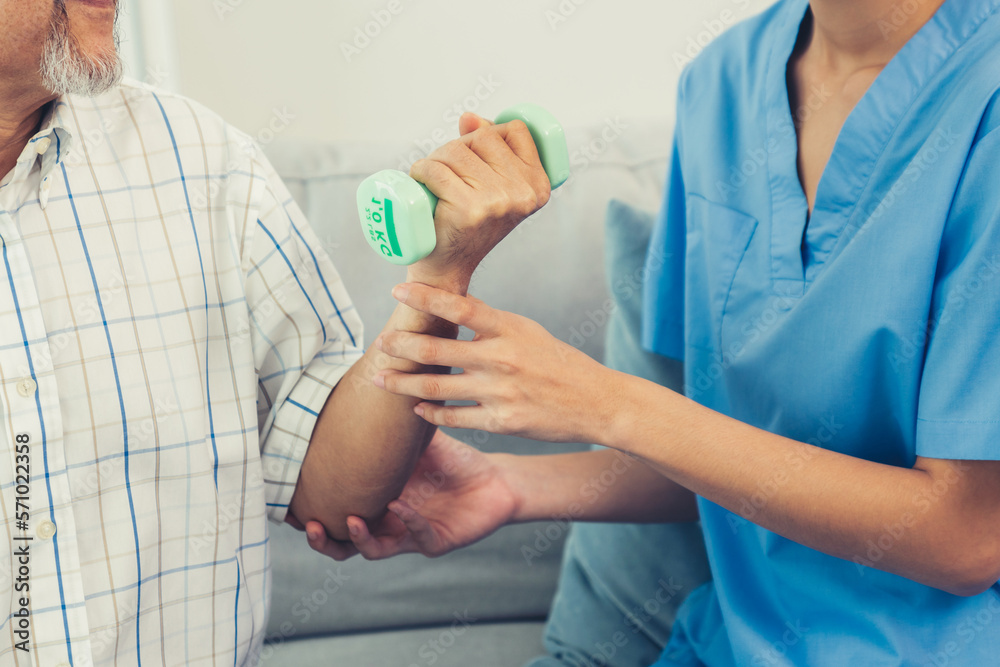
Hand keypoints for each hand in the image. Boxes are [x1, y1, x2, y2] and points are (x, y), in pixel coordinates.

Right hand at [300, 429, 519, 559]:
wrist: (495, 478)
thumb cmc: (453, 461)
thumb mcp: (415, 440)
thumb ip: (391, 424)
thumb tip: (371, 382)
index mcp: (375, 500)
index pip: (335, 512)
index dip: (311, 511)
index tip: (288, 501)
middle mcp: (387, 523)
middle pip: (344, 542)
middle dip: (323, 538)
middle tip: (309, 522)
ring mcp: (409, 535)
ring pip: (373, 549)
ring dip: (358, 538)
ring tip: (348, 521)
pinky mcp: (436, 542)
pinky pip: (416, 536)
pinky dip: (405, 522)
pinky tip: (397, 506)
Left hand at [371, 283, 619, 443]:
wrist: (596, 402)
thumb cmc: (560, 363)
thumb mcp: (528, 331)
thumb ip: (490, 323)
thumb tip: (452, 307)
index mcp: (509, 328)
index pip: (459, 306)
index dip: (425, 297)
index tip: (397, 290)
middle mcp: (502, 358)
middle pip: (437, 348)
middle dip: (401, 346)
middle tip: (380, 343)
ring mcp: (500, 392)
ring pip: (437, 386)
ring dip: (403, 383)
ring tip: (381, 378)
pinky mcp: (501, 421)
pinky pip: (455, 417)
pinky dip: (431, 413)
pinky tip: (417, 408)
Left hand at [406, 113, 551, 289]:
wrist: (447, 266)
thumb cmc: (466, 222)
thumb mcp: (490, 182)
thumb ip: (486, 145)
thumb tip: (469, 118)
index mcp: (539, 185)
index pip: (515, 129)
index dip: (489, 134)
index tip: (476, 158)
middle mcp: (524, 194)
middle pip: (483, 137)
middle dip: (459, 148)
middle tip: (450, 176)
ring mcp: (497, 202)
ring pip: (456, 151)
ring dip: (437, 161)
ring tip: (436, 184)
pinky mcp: (468, 209)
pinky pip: (436, 169)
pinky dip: (421, 172)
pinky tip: (422, 185)